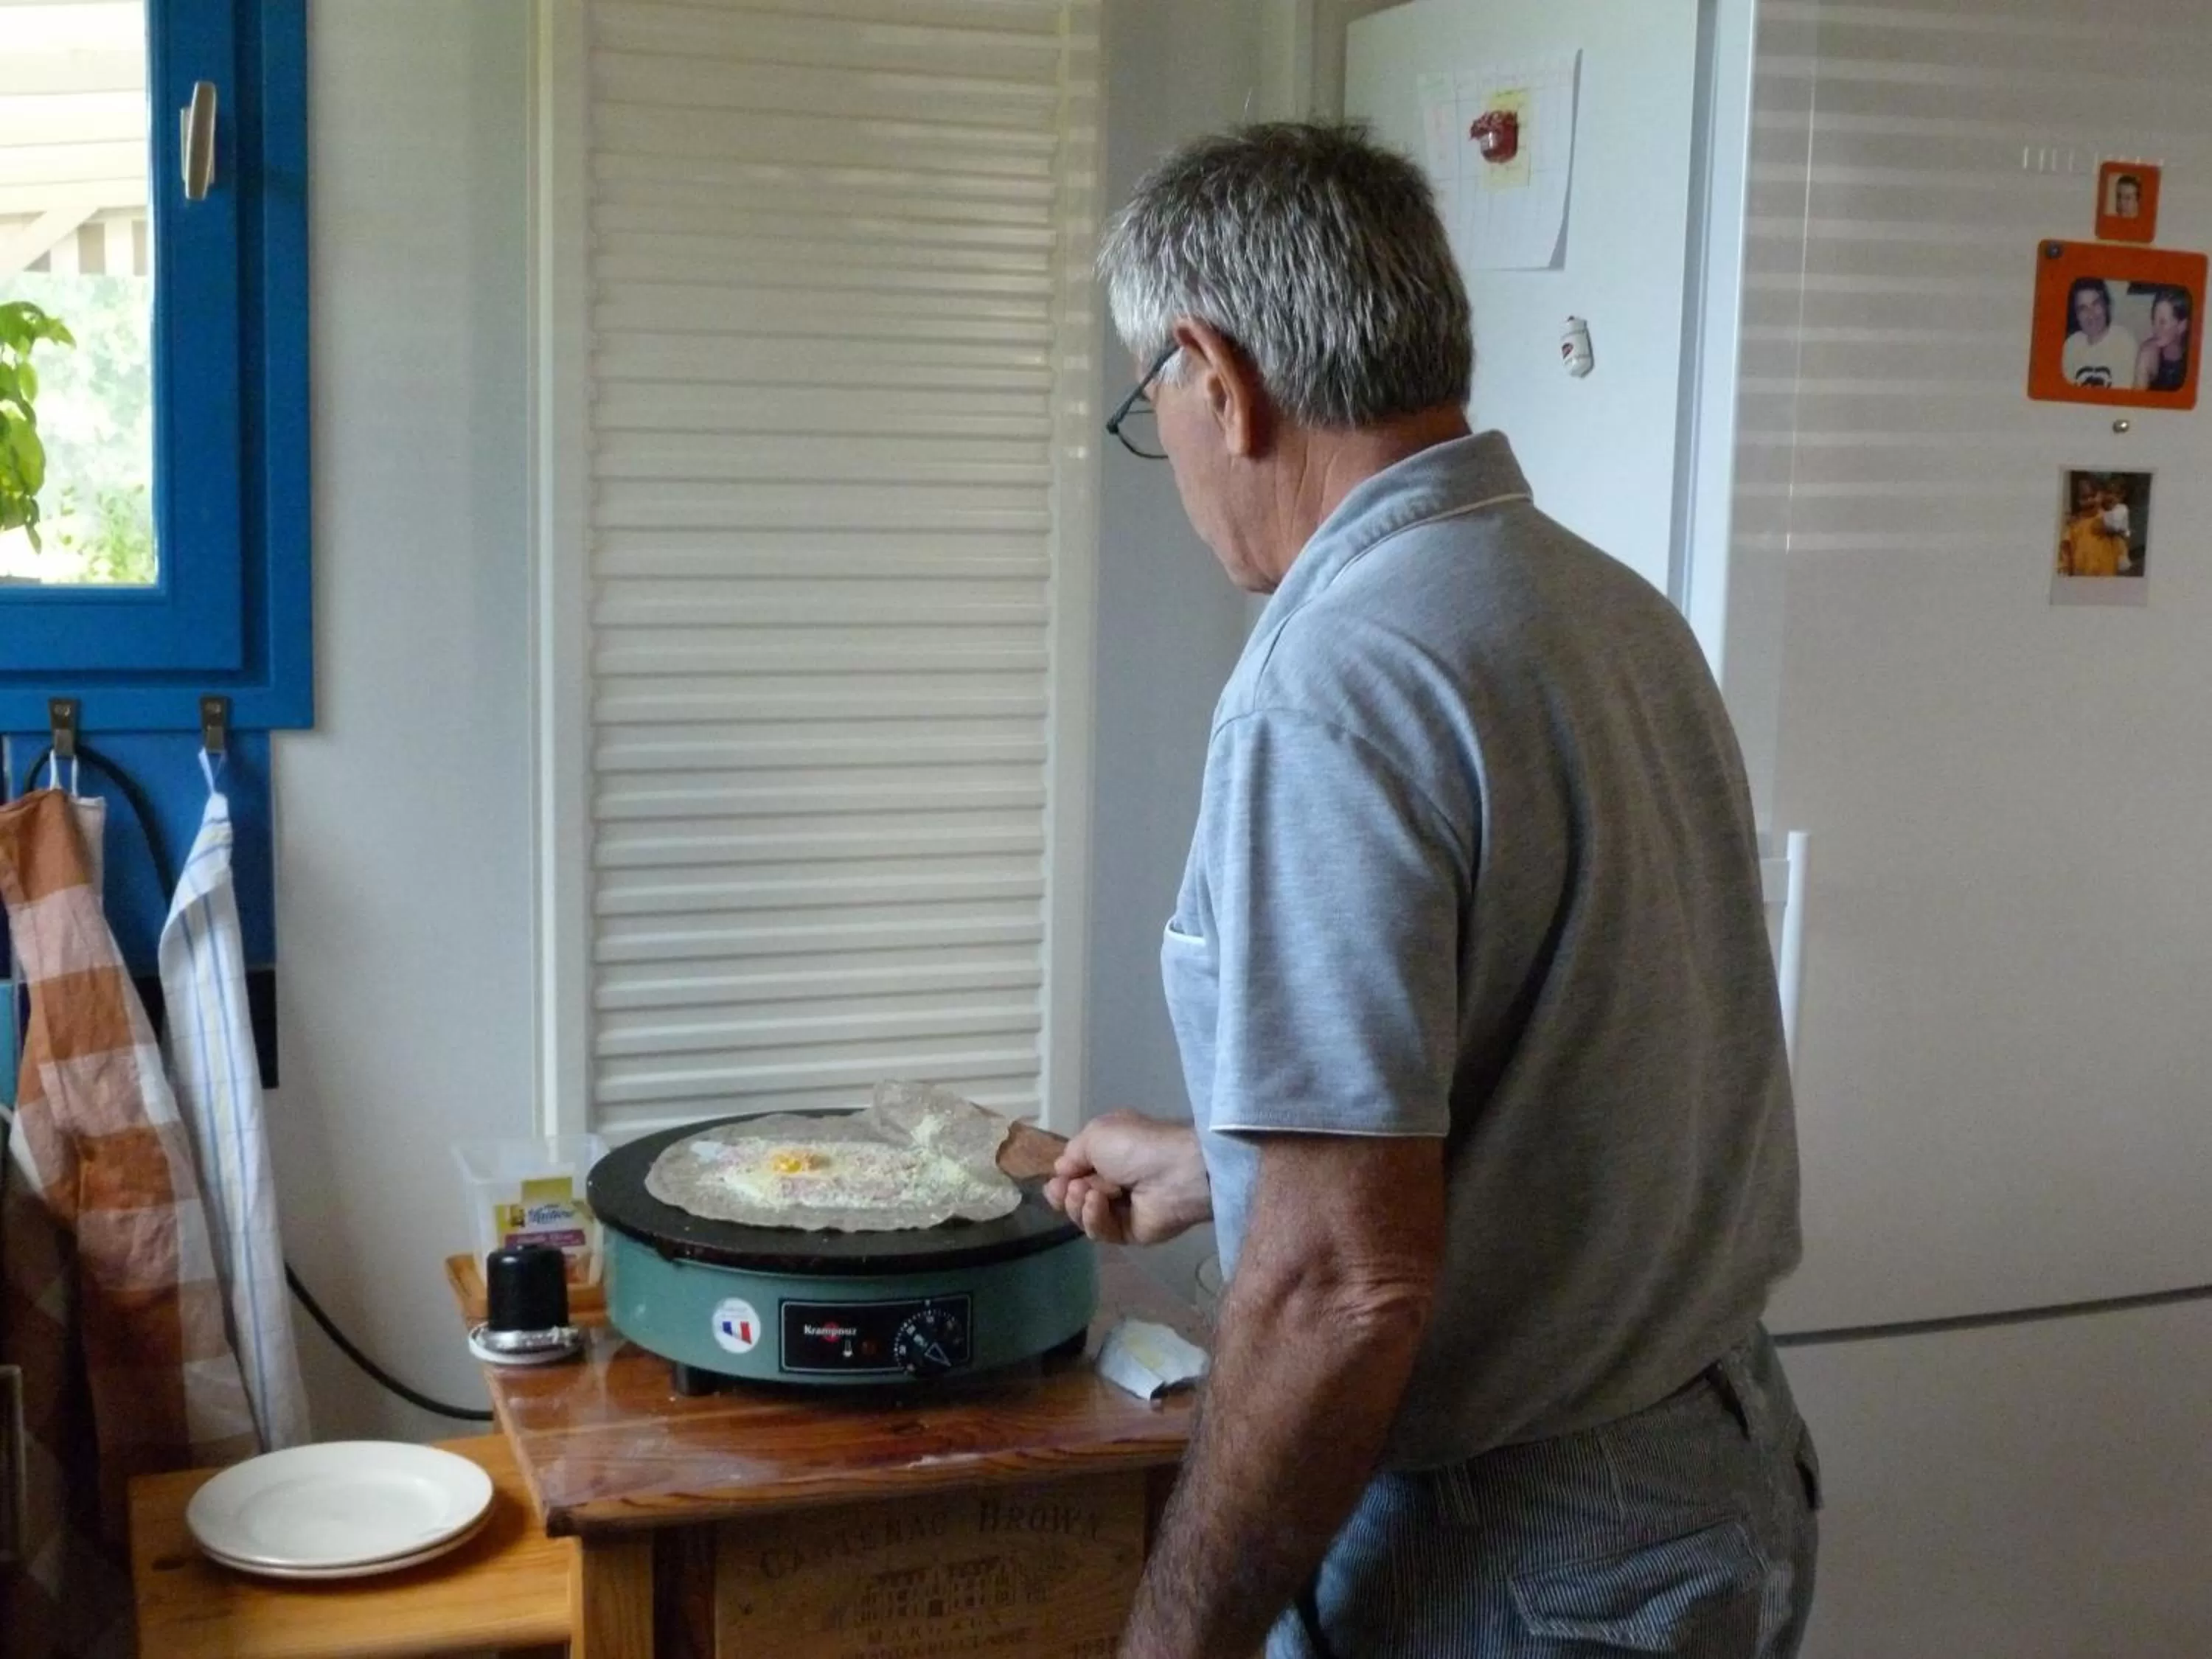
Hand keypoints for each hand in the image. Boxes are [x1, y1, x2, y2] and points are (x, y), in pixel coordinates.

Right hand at [1043, 1111, 1211, 1244]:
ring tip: (1087, 1192)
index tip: (1057, 1181)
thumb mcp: (1096, 1134)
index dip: (1062, 1179)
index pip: (1075, 1173)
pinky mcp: (1130, 1232)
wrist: (1175, 1171)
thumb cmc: (1136, 1145)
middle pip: (1075, 1198)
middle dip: (1064, 1194)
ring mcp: (1123, 1209)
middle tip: (1066, 1190)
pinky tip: (1097, 1203)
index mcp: (1109, 1154)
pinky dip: (1093, 1218)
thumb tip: (1062, 1171)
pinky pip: (1101, 1231)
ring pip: (1084, 1216)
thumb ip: (1073, 1153)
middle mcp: (1114, 1181)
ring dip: (1078, 1204)